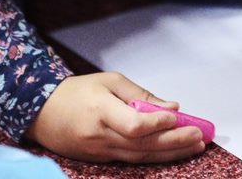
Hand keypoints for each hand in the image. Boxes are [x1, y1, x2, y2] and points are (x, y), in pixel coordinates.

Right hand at [27, 72, 205, 163]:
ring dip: (170, 153)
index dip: (158, 123)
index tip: (178, 117)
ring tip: (194, 146)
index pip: (134, 124)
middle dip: (174, 141)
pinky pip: (131, 160)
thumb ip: (140, 95)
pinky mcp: (99, 160)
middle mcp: (99, 135)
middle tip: (199, 136)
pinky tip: (172, 151)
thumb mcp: (109, 81)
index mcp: (100, 110)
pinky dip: (153, 156)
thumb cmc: (77, 92)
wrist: (42, 112)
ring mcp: (99, 151)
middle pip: (142, 145)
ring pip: (140, 157)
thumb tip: (171, 107)